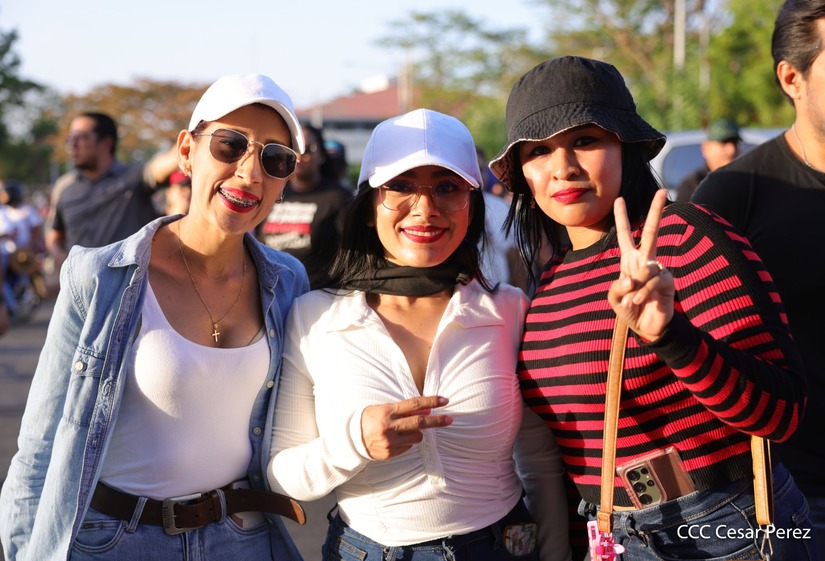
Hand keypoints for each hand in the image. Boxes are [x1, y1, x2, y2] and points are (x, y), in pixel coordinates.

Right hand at [361, 396, 452, 459]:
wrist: (351, 438)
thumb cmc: (370, 419)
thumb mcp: (385, 409)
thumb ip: (405, 411)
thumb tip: (427, 411)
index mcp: (387, 412)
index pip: (414, 404)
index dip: (431, 402)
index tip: (445, 400)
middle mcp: (389, 427)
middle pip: (420, 423)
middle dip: (437, 421)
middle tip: (450, 419)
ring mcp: (390, 442)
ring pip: (417, 437)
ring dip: (418, 433)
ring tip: (405, 430)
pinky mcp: (389, 454)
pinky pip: (407, 448)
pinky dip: (406, 442)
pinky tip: (395, 439)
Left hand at [607, 189, 673, 340]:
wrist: (647, 327)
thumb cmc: (629, 309)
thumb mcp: (615, 298)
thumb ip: (617, 288)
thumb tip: (631, 279)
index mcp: (630, 260)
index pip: (625, 235)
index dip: (621, 218)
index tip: (619, 199)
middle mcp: (646, 260)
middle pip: (651, 232)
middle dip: (656, 212)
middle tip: (663, 191)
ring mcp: (658, 270)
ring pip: (647, 267)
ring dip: (635, 287)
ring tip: (632, 300)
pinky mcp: (667, 282)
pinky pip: (653, 281)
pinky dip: (642, 293)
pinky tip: (637, 302)